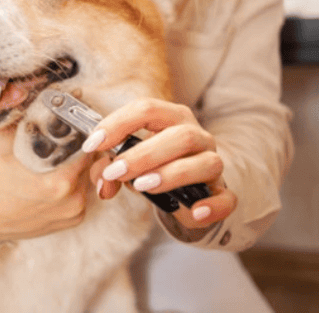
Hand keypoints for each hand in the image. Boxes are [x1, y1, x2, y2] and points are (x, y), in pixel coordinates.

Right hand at [0, 125, 92, 244]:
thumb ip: (20, 113)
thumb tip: (40, 87)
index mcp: (60, 182)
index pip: (88, 144)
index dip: (82, 126)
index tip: (74, 117)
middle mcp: (73, 200)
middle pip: (90, 159)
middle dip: (79, 143)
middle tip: (65, 132)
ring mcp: (75, 213)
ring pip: (87, 174)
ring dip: (77, 162)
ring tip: (58, 153)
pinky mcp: (74, 220)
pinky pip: (82, 191)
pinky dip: (74, 180)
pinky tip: (56, 173)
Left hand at [84, 98, 236, 229]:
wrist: (185, 189)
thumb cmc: (154, 166)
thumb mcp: (127, 162)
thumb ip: (109, 168)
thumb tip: (102, 183)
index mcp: (171, 118)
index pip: (146, 108)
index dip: (117, 124)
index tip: (92, 144)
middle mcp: (196, 135)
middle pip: (179, 135)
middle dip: (143, 154)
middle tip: (115, 171)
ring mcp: (212, 162)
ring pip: (204, 162)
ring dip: (171, 174)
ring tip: (141, 186)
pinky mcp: (221, 192)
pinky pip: (226, 198)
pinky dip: (211, 206)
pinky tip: (194, 210)